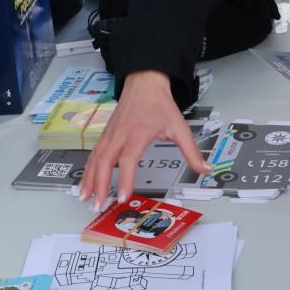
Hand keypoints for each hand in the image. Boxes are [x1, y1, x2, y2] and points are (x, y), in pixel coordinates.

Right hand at [78, 71, 209, 205]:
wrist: (144, 84)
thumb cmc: (160, 105)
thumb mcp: (179, 127)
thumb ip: (191, 151)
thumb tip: (204, 169)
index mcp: (138, 133)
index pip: (128, 159)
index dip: (125, 179)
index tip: (123, 197)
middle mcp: (120, 134)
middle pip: (105, 161)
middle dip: (100, 184)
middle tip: (98, 205)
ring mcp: (110, 134)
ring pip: (95, 159)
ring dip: (89, 179)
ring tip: (85, 199)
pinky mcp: (105, 135)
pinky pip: (94, 154)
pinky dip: (88, 170)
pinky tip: (85, 184)